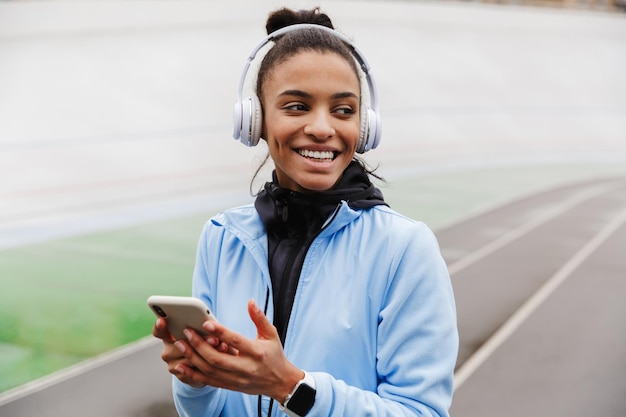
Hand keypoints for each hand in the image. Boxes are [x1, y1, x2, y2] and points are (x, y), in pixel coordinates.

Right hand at [152, 317, 229, 387]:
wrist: (204, 365)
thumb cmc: (203, 341)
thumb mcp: (200, 331)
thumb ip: (202, 327)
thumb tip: (210, 325)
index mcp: (168, 337)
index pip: (159, 331)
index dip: (159, 326)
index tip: (162, 320)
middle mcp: (168, 351)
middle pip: (179, 345)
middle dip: (199, 340)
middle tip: (214, 338)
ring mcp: (173, 365)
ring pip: (190, 358)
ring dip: (208, 352)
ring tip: (222, 346)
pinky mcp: (182, 376)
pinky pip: (195, 371)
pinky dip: (209, 364)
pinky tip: (219, 358)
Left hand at [173, 299, 303, 401]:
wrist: (280, 382)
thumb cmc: (275, 355)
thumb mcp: (271, 334)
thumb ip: (259, 318)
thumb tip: (250, 301)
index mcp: (257, 352)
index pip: (236, 341)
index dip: (220, 332)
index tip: (206, 324)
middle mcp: (246, 368)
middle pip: (218, 358)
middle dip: (200, 345)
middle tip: (187, 333)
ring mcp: (237, 379)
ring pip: (210, 370)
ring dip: (193, 358)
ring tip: (181, 345)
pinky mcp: (231, 386)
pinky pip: (209, 381)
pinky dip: (193, 374)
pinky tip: (182, 365)